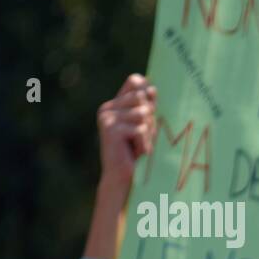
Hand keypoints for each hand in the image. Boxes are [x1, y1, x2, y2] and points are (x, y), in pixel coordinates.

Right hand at [96, 73, 155, 193]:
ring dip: (148, 133)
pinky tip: (135, 152)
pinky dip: (144, 143)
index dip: (148, 92)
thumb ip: (147, 106)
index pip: (135, 81)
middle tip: (142, 137)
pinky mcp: (111, 130)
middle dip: (150, 119)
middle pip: (143, 99)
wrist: (124, 176)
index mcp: (114, 104)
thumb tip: (151, 87)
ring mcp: (107, 118)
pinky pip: (141, 130)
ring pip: (143, 114)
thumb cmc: (138, 151)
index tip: (151, 108)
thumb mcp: (146, 125)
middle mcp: (107, 108)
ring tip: (139, 145)